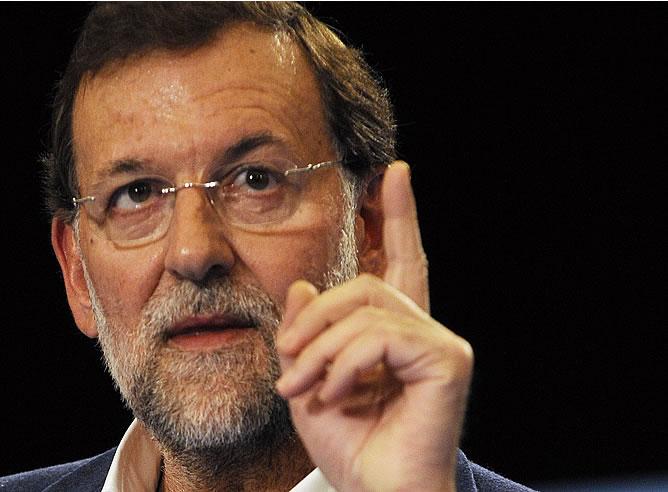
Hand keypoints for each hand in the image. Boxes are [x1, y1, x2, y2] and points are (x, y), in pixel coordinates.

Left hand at [276, 162, 473, 491]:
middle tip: (288, 362)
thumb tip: (306, 285)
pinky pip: (382, 336)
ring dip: (322, 349)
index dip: (398, 215)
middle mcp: (424, 329)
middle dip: (316, 318)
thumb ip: (307, 332)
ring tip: (302, 387)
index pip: (401, 259)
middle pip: (364, 285)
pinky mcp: (448, 360)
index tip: (395, 172)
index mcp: (395, 332)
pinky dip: (345, 363)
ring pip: (367, 310)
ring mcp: (440, 343)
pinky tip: (336, 393)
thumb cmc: (349, 444)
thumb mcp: (308, 381)